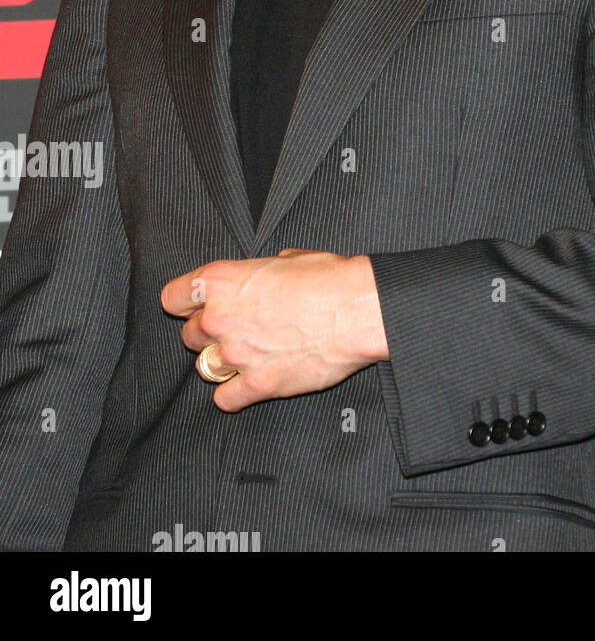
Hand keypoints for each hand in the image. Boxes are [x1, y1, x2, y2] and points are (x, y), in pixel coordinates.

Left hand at [161, 249, 388, 411]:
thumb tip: (267, 276)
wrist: (359, 311)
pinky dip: (236, 393)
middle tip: (239, 328)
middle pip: (190, 334)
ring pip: (204, 367)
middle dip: (211, 333)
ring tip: (249, 354)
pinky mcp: (256, 385)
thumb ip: (263, 272)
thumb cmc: (332, 280)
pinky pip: (225, 398)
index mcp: (223, 281)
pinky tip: (253, 381)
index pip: (173, 297)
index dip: (187, 303)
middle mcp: (220, 318)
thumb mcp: (291, 258)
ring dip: (223, 362)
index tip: (198, 306)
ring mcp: (236, 355)